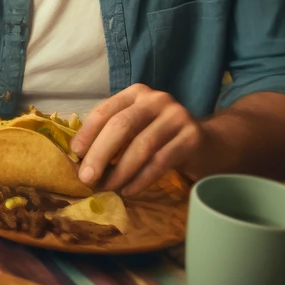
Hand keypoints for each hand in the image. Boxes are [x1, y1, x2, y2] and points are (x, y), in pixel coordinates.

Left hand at [71, 84, 211, 195]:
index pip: (105, 111)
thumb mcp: (136, 128)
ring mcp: (177, 116)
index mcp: (136, 93)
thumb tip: (79, 158)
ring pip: (142, 146)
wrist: (209, 143)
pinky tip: (129, 190)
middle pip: (121, 126)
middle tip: (86, 178)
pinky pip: (160, 162)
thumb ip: (111, 135)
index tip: (75, 155)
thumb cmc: (162, 138)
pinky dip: (141, 179)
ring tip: (107, 188)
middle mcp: (157, 99)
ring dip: (120, 171)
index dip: (88, 133)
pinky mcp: (192, 137)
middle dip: (100, 154)